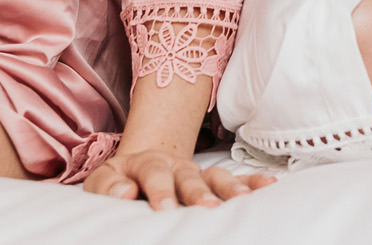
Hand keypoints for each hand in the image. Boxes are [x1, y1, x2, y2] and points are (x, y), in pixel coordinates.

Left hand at [81, 148, 273, 208]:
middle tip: (205, 207)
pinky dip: (251, 183)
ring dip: (229, 188)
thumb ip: (108, 186)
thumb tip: (124, 192)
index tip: (164, 208)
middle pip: (189, 176)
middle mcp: (176, 165)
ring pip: (216, 178)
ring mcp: (196, 172)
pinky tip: (269, 186)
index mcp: (145, 163)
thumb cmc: (118, 181)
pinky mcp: (211, 182)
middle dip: (198, 192)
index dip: (160, 190)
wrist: (137, 169)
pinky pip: (235, 181)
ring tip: (242, 200)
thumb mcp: (102, 181)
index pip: (153, 174)